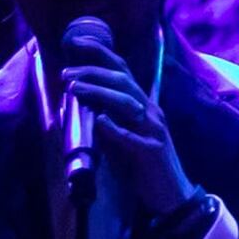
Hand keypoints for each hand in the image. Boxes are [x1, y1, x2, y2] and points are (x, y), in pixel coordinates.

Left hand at [59, 38, 188, 219]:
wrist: (172, 196)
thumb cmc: (144, 166)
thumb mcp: (124, 136)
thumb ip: (109, 118)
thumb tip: (82, 104)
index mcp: (144, 106)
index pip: (123, 71)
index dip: (101, 54)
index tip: (76, 42)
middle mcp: (152, 113)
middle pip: (123, 82)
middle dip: (92, 72)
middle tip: (66, 73)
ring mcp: (154, 131)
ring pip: (127, 103)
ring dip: (99, 93)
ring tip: (74, 89)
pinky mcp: (152, 152)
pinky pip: (132, 137)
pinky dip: (115, 128)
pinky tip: (100, 120)